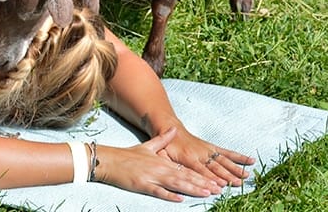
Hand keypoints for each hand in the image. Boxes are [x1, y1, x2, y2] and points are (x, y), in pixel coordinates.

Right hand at [97, 128, 224, 201]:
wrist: (110, 160)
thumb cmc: (128, 155)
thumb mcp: (147, 146)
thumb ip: (163, 139)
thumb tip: (174, 129)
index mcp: (162, 160)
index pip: (185, 169)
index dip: (201, 175)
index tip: (214, 180)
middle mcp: (159, 168)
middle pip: (184, 177)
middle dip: (202, 184)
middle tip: (217, 189)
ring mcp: (151, 177)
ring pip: (176, 184)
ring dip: (192, 189)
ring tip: (206, 194)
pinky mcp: (142, 185)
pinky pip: (158, 191)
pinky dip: (169, 195)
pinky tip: (180, 199)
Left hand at [156, 123, 254, 187]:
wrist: (168, 127)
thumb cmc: (166, 146)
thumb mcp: (162, 155)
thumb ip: (168, 164)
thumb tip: (172, 172)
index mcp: (187, 157)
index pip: (200, 170)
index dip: (210, 178)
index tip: (219, 186)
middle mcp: (200, 153)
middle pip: (215, 166)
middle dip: (226, 176)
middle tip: (237, 184)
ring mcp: (207, 150)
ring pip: (223, 160)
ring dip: (235, 168)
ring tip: (246, 176)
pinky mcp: (212, 147)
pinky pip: (226, 152)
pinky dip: (238, 156)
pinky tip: (249, 160)